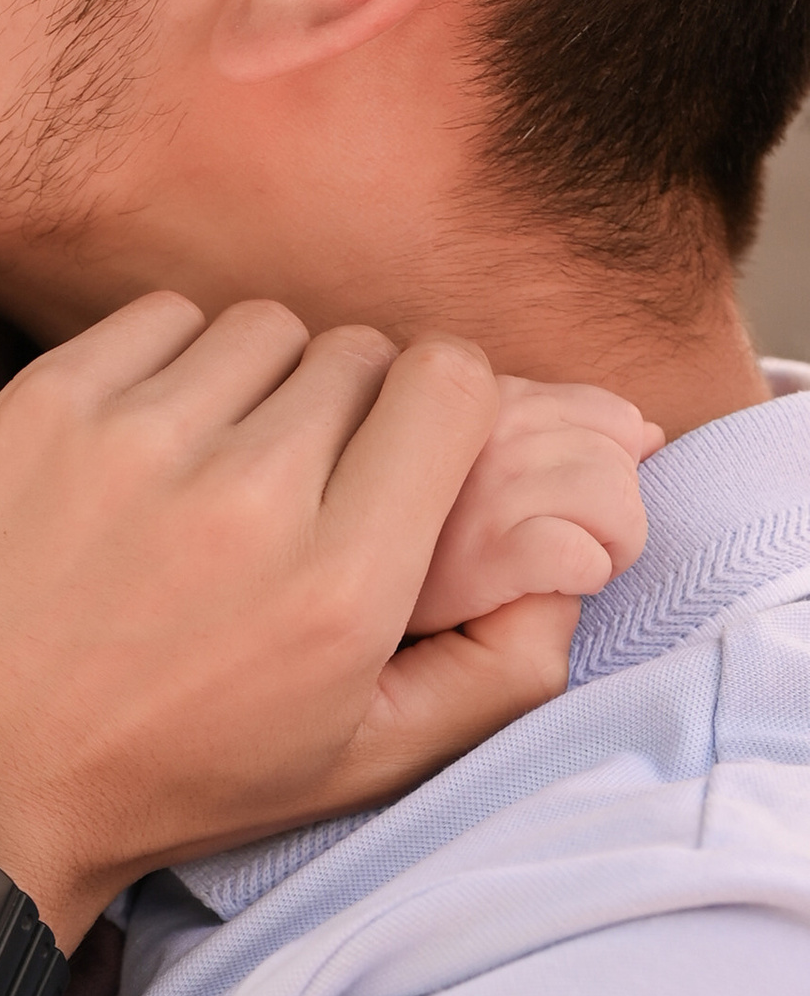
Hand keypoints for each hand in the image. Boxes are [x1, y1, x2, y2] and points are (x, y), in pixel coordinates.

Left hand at [0, 296, 574, 941]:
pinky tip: (141, 443)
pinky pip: (159, 319)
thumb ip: (492, 672)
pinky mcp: (45, 406)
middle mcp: (250, 498)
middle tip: (295, 481)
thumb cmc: (161, 781)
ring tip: (213, 463)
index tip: (400, 449)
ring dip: (255, 382)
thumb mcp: (352, 765)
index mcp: (342, 586)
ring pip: (261, 330)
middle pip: (358, 354)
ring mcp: (137, 440)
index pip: (449, 383)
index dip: (438, 405)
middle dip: (346, 408)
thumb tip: (572, 568)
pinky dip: (166, 363)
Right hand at [408, 376, 658, 631]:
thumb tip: (651, 432)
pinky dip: (584, 578)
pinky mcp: (479, 554)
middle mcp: (476, 426)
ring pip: (615, 503)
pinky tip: (543, 588)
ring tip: (559, 569)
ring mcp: (477, 487)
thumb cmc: (422, 535)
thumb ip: (563, 433)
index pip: (613, 415)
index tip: (563, 508)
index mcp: (482, 394)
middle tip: (565, 546)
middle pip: (621, 459)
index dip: (608, 470)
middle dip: (615, 513)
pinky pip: (581, 556)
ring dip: (609, 549)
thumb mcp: (480, 463)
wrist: (343, 601)